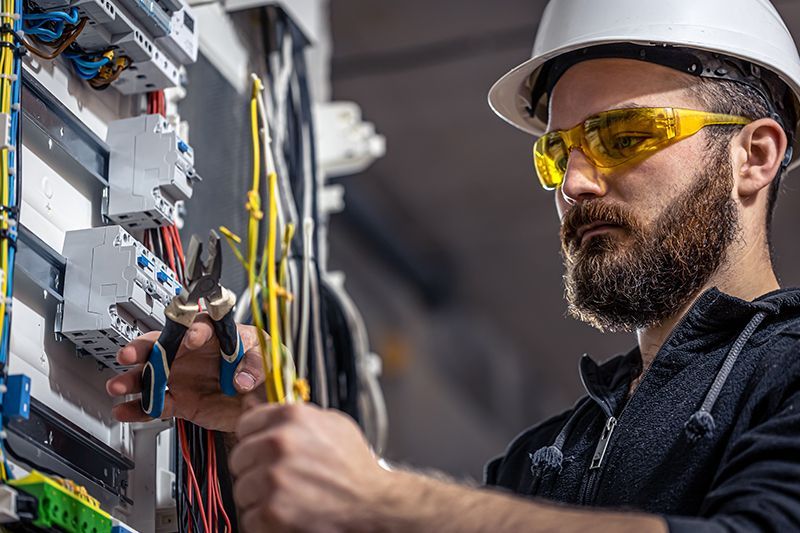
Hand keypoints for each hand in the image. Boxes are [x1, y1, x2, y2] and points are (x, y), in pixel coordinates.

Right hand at [106, 315, 266, 431]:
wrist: (263, 401)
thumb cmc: (264, 369)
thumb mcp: (269, 359)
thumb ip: (255, 365)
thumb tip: (242, 378)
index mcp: (216, 335)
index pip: (200, 326)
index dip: (193, 330)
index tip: (191, 338)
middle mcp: (193, 353)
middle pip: (163, 345)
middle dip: (144, 349)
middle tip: (130, 354)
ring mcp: (184, 377)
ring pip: (152, 375)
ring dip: (133, 380)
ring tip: (118, 385)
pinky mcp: (182, 401)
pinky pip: (157, 404)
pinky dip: (139, 409)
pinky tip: (125, 410)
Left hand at [229, 402, 389, 532]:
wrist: (373, 504)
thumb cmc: (354, 466)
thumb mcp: (332, 424)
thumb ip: (297, 415)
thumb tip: (258, 405)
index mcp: (291, 416)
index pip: (246, 424)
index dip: (254, 439)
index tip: (261, 449)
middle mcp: (279, 443)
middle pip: (239, 457)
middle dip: (255, 469)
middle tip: (278, 478)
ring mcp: (273, 477)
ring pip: (241, 489)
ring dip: (258, 496)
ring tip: (287, 497)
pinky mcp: (271, 511)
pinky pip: (248, 517)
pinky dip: (264, 521)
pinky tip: (288, 513)